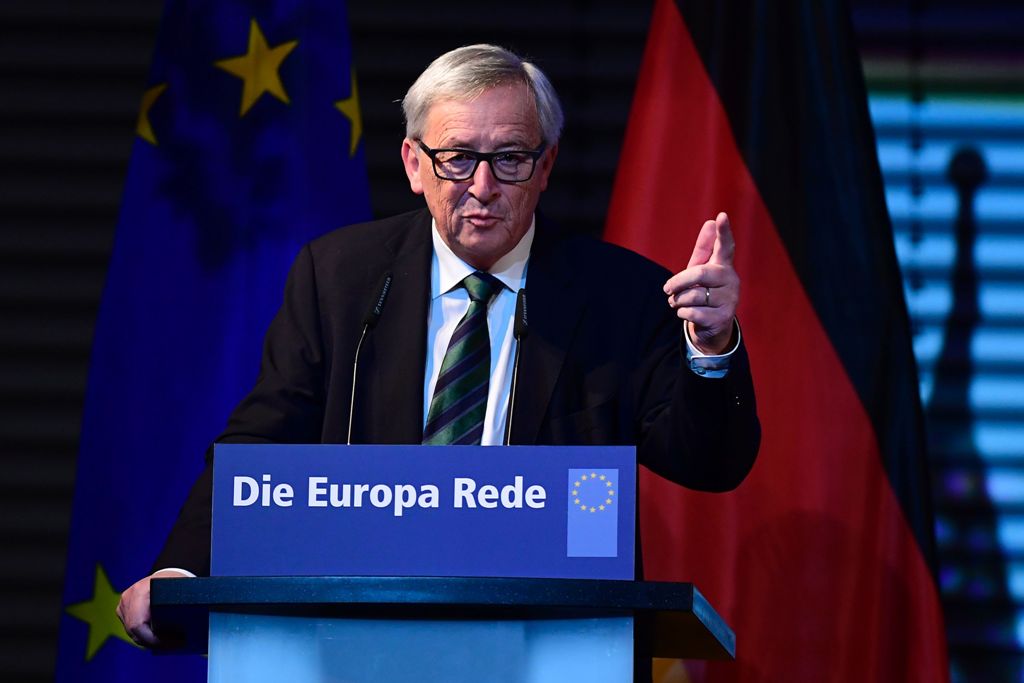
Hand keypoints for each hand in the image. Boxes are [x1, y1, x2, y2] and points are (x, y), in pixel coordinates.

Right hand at [116, 569, 185, 646]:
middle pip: (134, 631)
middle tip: (175, 645)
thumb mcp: (179, 590)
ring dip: (149, 640)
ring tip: (170, 643)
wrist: (166, 572)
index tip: (173, 642)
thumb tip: (187, 628)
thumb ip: (179, 606)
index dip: (153, 639)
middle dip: (154, 642)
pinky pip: (132, 627)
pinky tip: (160, 638)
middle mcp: (128, 598)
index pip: (137, 625)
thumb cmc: (175, 581)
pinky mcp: (123, 609)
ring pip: (132, 632)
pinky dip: (145, 635)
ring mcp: (123, 604)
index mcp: (140, 592)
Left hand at [663, 212, 738, 353]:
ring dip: (678, 300)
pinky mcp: (723, 318)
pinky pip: (692, 313)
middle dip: (678, 282)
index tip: (722, 216)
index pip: (725, 246)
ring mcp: (730, 300)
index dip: (724, 232)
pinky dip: (681, 313)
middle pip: (700, 273)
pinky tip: (685, 313)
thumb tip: (710, 222)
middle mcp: (731, 281)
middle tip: (667, 289)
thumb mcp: (701, 270)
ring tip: (677, 302)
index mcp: (724, 265)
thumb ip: (704, 248)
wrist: (711, 326)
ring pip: (693, 296)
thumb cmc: (704, 291)